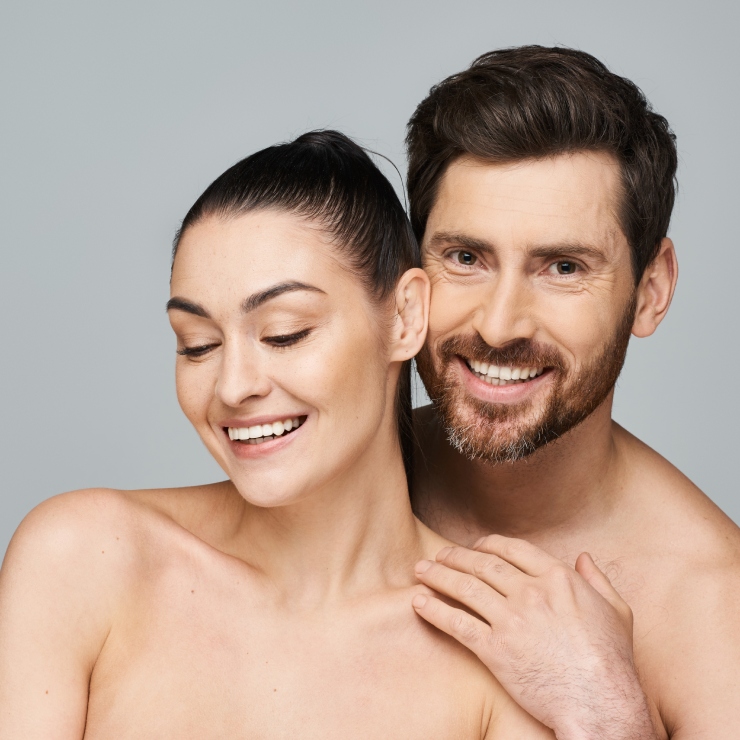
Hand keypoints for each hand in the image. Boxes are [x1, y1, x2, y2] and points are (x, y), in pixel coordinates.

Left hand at [412, 535, 657, 739]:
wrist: (600, 703)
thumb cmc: (613, 661)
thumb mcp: (616, 611)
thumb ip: (597, 579)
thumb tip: (583, 557)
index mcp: (557, 578)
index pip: (512, 549)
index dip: (489, 544)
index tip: (474, 546)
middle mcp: (530, 592)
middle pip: (483, 565)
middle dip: (455, 557)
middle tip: (439, 555)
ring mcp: (511, 620)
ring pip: (465, 588)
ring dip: (438, 575)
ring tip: (421, 570)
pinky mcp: (495, 650)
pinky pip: (457, 623)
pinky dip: (434, 610)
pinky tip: (419, 602)